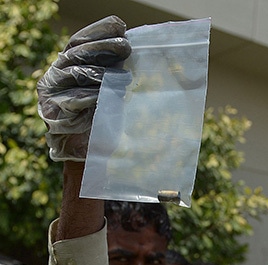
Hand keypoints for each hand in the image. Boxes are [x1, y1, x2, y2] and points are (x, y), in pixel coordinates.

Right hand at [37, 15, 130, 161]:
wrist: (89, 152)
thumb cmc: (104, 117)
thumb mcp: (110, 89)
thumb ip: (114, 69)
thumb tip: (133, 48)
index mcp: (68, 65)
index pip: (80, 41)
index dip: (99, 32)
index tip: (120, 27)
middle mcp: (56, 75)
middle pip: (77, 54)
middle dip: (103, 48)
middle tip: (126, 47)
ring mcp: (52, 93)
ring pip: (74, 74)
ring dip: (100, 73)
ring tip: (122, 76)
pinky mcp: (53, 114)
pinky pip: (72, 101)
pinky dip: (90, 97)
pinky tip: (104, 96)